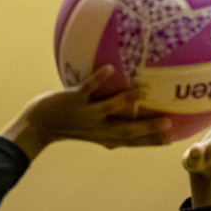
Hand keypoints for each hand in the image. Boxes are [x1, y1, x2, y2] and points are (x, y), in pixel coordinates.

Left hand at [3, 67, 171, 158]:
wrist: (38, 126)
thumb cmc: (67, 126)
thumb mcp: (91, 132)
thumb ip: (110, 131)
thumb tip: (127, 131)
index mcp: (104, 136)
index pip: (132, 141)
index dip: (151, 142)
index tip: (172, 140)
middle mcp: (98, 128)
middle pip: (126, 131)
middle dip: (147, 129)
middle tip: (168, 124)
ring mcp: (86, 114)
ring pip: (108, 109)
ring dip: (125, 101)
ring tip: (142, 90)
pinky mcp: (72, 101)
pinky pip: (87, 89)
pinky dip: (97, 80)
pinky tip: (109, 69)